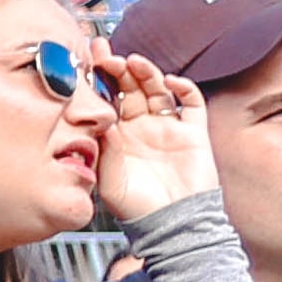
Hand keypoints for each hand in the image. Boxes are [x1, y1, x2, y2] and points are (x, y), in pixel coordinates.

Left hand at [93, 52, 214, 225]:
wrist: (172, 225)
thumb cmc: (136, 207)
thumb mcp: (107, 177)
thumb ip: (103, 148)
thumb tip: (96, 119)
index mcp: (117, 134)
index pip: (106, 97)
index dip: (99, 78)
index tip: (88, 59)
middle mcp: (141, 126)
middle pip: (130, 88)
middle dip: (119, 69)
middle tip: (107, 56)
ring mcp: (168, 128)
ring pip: (157, 90)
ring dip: (147, 73)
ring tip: (134, 63)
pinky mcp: (193, 134)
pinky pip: (192, 104)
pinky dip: (184, 89)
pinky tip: (171, 83)